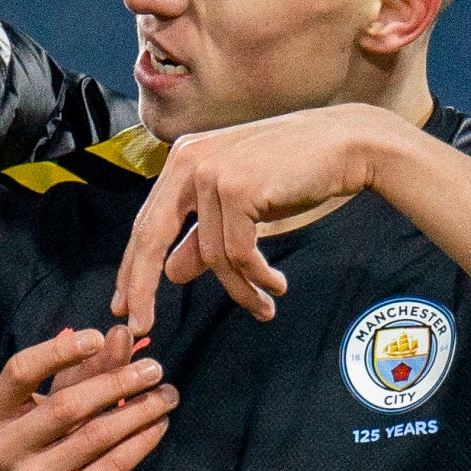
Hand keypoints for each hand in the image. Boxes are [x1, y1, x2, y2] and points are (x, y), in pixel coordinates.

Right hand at [0, 325, 176, 470]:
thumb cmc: (51, 452)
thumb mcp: (60, 409)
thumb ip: (87, 372)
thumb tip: (120, 333)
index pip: (19, 371)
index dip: (59, 351)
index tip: (98, 337)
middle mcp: (4, 449)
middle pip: (66, 405)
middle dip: (117, 382)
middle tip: (155, 369)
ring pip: (96, 435)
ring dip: (140, 411)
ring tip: (168, 396)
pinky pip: (113, 465)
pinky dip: (141, 441)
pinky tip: (158, 425)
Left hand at [111, 103, 406, 331]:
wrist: (345, 144)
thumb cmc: (296, 171)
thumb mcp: (241, 204)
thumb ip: (203, 235)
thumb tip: (173, 272)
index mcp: (182, 160)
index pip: (146, 223)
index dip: (132, 268)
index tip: (125, 305)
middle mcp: (188, 160)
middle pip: (152, 237)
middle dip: (144, 287)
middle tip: (141, 327)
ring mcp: (210, 171)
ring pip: (210, 253)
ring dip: (238, 289)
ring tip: (263, 306)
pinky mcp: (237, 187)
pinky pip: (237, 252)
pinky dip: (256, 278)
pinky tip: (275, 287)